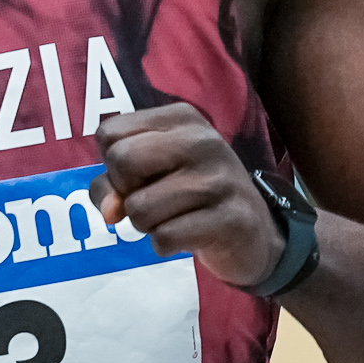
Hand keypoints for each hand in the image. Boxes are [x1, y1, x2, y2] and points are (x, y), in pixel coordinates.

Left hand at [91, 105, 284, 289]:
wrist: (253, 233)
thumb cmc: (190, 197)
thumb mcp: (149, 176)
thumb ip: (112, 183)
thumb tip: (110, 209)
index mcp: (182, 118)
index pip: (110, 133)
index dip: (113, 165)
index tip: (140, 177)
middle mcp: (203, 140)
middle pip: (122, 160)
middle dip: (125, 193)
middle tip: (153, 201)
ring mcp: (220, 178)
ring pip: (139, 207)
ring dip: (146, 225)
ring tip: (175, 218)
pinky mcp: (230, 219)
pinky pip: (164, 237)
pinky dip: (164, 244)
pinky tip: (188, 235)